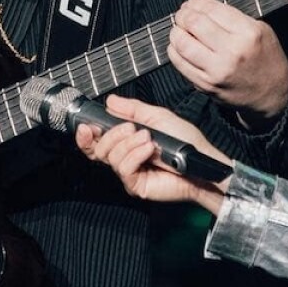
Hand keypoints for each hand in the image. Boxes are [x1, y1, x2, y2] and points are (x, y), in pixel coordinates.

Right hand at [74, 95, 227, 212]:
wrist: (201, 161)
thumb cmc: (186, 141)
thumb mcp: (157, 117)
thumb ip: (132, 109)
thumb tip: (111, 101)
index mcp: (126, 141)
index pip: (96, 141)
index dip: (86, 135)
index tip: (86, 126)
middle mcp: (125, 157)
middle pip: (98, 149)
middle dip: (112, 134)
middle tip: (131, 128)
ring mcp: (129, 173)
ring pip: (111, 157)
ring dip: (129, 143)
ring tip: (148, 138)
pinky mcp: (136, 185)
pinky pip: (124, 168)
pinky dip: (135, 155)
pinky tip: (149, 150)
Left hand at [167, 0, 287, 117]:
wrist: (272, 94)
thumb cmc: (265, 55)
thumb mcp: (257, 22)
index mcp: (249, 32)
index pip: (210, 8)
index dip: (196, 3)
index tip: (192, 4)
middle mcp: (233, 51)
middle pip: (193, 23)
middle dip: (183, 15)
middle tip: (183, 14)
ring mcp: (218, 70)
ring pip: (182, 44)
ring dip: (175, 32)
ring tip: (180, 29)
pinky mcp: (206, 85)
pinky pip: (179, 63)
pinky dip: (174, 50)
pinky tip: (180, 46)